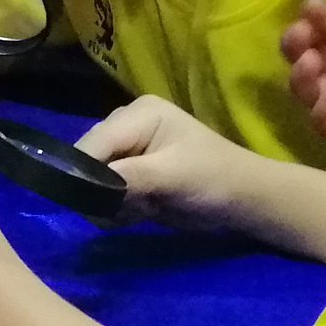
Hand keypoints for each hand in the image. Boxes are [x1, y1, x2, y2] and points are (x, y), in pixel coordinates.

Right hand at [75, 97, 259, 231]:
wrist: (242, 201)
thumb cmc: (214, 179)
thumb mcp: (173, 176)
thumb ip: (129, 177)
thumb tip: (84, 184)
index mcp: (138, 114)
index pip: (94, 141)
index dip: (83, 170)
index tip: (85, 200)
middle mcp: (126, 128)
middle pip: (88, 160)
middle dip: (102, 189)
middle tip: (133, 206)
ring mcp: (126, 153)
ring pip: (91, 182)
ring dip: (111, 203)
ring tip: (144, 208)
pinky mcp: (128, 177)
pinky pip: (102, 196)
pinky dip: (117, 210)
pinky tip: (143, 211)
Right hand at [281, 0, 325, 155]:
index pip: (319, 23)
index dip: (310, 16)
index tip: (315, 11)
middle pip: (302, 54)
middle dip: (294, 42)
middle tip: (305, 39)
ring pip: (304, 88)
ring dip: (299, 74)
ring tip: (315, 65)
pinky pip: (322, 122)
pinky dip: (317, 108)